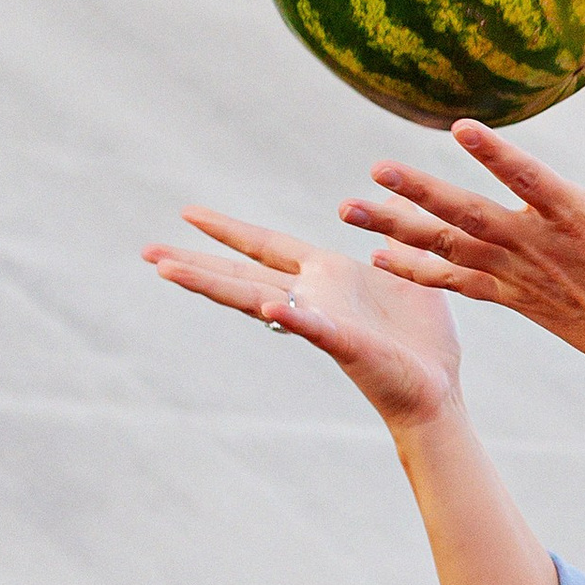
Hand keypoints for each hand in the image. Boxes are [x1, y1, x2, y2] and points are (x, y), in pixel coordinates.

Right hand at [143, 211, 462, 432]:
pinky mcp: (345, 343)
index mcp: (326, 276)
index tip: (187, 213)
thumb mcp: (412, 270)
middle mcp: (313, 297)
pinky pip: (313, 325)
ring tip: (169, 272)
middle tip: (146, 251)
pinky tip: (265, 306)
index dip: (229, 230)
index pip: (266, 247)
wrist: (437, 388)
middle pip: (241, 273)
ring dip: (213, 284)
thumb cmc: (423, 338)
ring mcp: (321, 320)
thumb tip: (399, 196)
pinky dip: (290, 315)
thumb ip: (399, 232)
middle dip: (195, 262)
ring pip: (256, 298)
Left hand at [335, 101, 584, 393]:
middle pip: (469, 216)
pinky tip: (376, 253)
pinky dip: (414, 268)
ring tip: (349, 209)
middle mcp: (534, 245)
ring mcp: (514, 273)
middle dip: (421, 194)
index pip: (527, 180)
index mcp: (572, 216)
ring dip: (396, 229)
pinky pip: (452, 281)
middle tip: (377, 169)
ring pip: (447, 247)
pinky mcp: (505, 295)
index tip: (461, 128)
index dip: (495, 155)